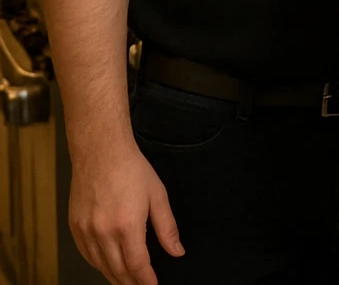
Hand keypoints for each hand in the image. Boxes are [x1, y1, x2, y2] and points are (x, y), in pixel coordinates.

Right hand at [68, 143, 181, 284]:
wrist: (101, 153)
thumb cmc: (132, 170)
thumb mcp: (158, 196)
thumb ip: (167, 228)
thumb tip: (177, 251)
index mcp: (127, 225)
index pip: (137, 265)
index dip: (146, 280)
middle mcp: (103, 232)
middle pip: (118, 270)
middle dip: (131, 283)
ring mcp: (86, 230)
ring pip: (100, 265)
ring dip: (114, 277)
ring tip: (126, 282)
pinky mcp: (75, 226)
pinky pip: (86, 254)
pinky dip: (98, 264)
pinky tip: (107, 266)